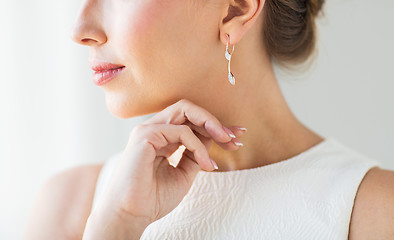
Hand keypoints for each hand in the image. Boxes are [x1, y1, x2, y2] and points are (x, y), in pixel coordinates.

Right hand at [88, 99, 245, 237]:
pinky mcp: (145, 135)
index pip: (190, 121)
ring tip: (227, 142)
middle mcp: (154, 129)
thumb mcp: (184, 173)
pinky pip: (181, 132)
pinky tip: (206, 164)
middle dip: (215, 121)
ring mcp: (148, 130)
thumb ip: (195, 154)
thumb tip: (214, 137)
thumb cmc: (153, 198)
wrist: (131, 214)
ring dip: (211, 125)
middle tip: (234, 138)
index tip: (236, 138)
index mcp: (161, 137)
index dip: (215, 127)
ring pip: (185, 110)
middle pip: (189, 109)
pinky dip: (198, 146)